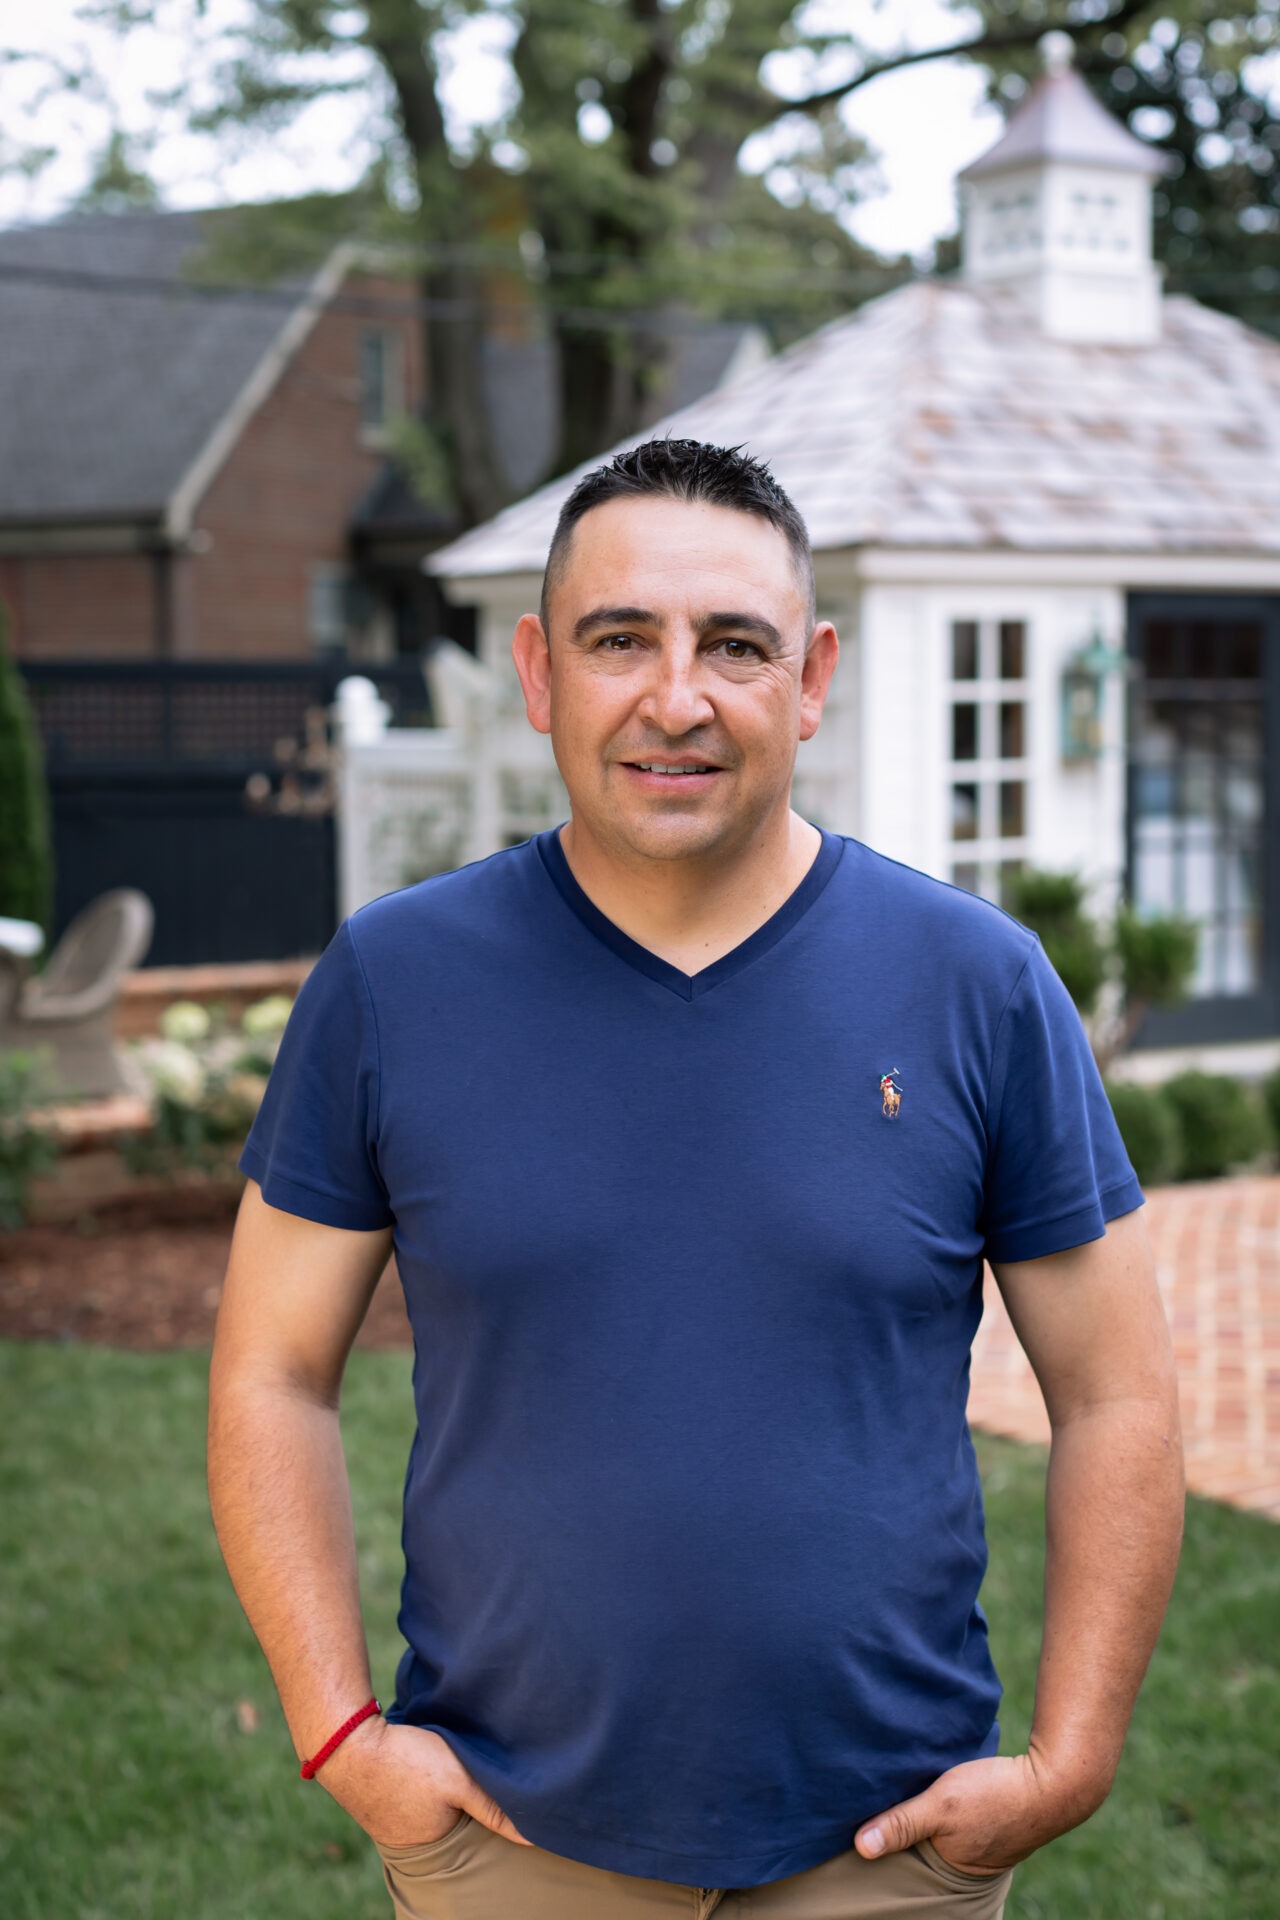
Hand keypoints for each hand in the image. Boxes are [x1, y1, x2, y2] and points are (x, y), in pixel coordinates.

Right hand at [316, 1717, 533, 1850]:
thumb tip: (535, 1836)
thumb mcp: (459, 1780)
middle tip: (468, 1768)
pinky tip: (420, 1758)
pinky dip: (415, 1777)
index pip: (471, 1827)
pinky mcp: (376, 1791)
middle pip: (448, 1816)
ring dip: (437, 1785)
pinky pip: (406, 1789)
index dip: (483, 1806)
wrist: (345, 1741)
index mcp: (432, 1841)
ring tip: (444, 1763)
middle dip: (459, 1798)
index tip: (495, 1784)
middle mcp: (408, 1837)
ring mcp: (388, 1816)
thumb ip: (494, 1807)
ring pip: (427, 1801)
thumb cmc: (406, 1761)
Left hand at [853, 1751, 1106, 1875]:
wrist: (1056, 1781)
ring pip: (941, 1827)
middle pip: (922, 1844)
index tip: (857, 1822)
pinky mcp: (992, 1817)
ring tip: (901, 1788)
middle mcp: (965, 1860)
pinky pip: (959, 1814)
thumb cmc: (997, 1795)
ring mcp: (982, 1840)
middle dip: (904, 1827)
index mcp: (950, 1866)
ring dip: (926, 1811)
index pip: (905, 1858)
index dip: (885, 1841)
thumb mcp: (942, 1806)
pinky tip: (935, 1779)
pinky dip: (946, 1802)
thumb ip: (902, 1823)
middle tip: (876, 1800)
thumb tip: (859, 1847)